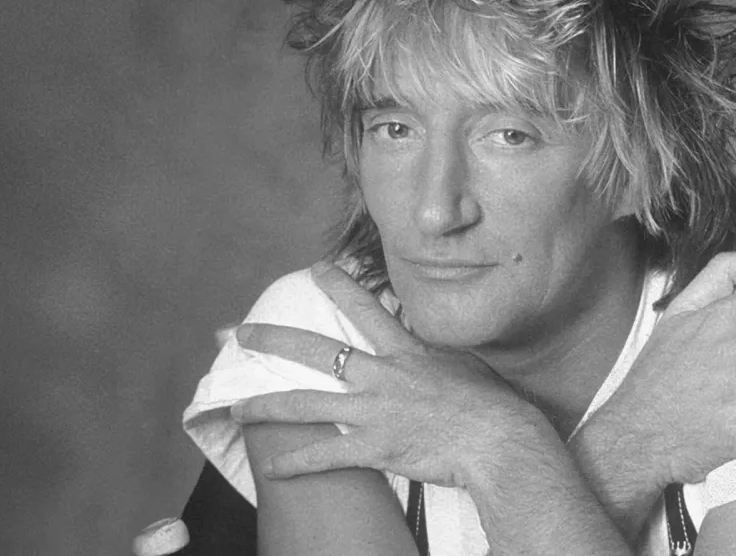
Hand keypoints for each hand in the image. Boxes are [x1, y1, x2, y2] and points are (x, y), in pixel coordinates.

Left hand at [231, 261, 546, 488]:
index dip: (336, 284)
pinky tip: (272, 467)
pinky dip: (295, 462)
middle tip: (242, 332)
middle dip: (273, 339)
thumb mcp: (462, 365)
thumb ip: (435, 357)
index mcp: (404, 351)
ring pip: (306, 404)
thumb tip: (430, 351)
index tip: (315, 268)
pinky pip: (324, 455)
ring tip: (236, 406)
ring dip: (266, 405)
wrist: (498, 438)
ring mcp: (373, 411)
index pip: (363, 307)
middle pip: (316, 351)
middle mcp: (381, 375)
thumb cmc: (491, 404)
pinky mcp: (373, 447)